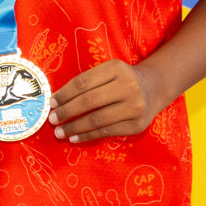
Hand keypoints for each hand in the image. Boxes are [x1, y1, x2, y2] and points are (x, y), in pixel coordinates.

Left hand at [49, 59, 167, 142]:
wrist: (154, 88)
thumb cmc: (122, 79)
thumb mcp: (108, 71)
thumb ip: (88, 82)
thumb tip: (57, 102)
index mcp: (116, 68)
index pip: (83, 82)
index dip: (64, 94)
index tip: (51, 103)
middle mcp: (127, 86)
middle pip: (89, 101)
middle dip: (67, 112)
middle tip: (52, 120)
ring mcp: (134, 107)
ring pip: (97, 119)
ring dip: (74, 127)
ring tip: (60, 132)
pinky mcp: (137, 125)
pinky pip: (107, 132)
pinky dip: (88, 136)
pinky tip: (75, 138)